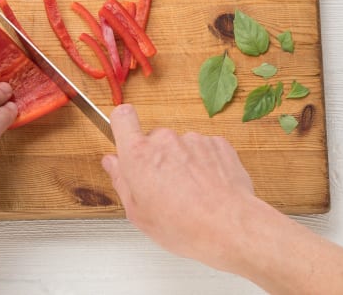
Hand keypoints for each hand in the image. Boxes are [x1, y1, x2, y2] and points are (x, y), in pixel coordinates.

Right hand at [101, 104, 261, 272]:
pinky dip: (203, 164)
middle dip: (156, 158)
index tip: (124, 136)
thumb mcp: (138, 213)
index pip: (122, 117)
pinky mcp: (217, 143)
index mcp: (139, 155)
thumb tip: (112, 163)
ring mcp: (193, 139)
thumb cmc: (184, 225)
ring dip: (182, 163)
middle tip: (164, 188)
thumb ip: (121, 180)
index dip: (122, 125)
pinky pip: (203, 149)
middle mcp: (165, 140)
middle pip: (153, 139)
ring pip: (180, 146)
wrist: (229, 226)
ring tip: (191, 193)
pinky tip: (207, 188)